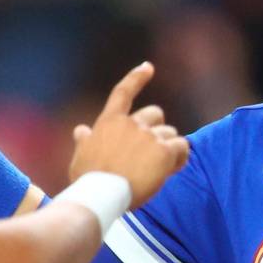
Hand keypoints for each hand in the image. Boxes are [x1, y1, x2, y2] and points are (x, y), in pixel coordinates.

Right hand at [70, 62, 189, 208]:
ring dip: (169, 148)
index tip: (148, 67)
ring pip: (170, 133)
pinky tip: (173, 170)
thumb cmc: (88, 182)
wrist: (100, 195)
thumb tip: (81, 130)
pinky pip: (182, 147)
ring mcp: (148, 135)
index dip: (136, 78)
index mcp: (108, 122)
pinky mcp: (163, 150)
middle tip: (154, 154)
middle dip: (158, 130)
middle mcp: (130, 123)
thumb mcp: (80, 158)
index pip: (123, 92)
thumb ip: (85, 142)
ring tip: (160, 170)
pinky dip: (181, 157)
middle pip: (156, 114)